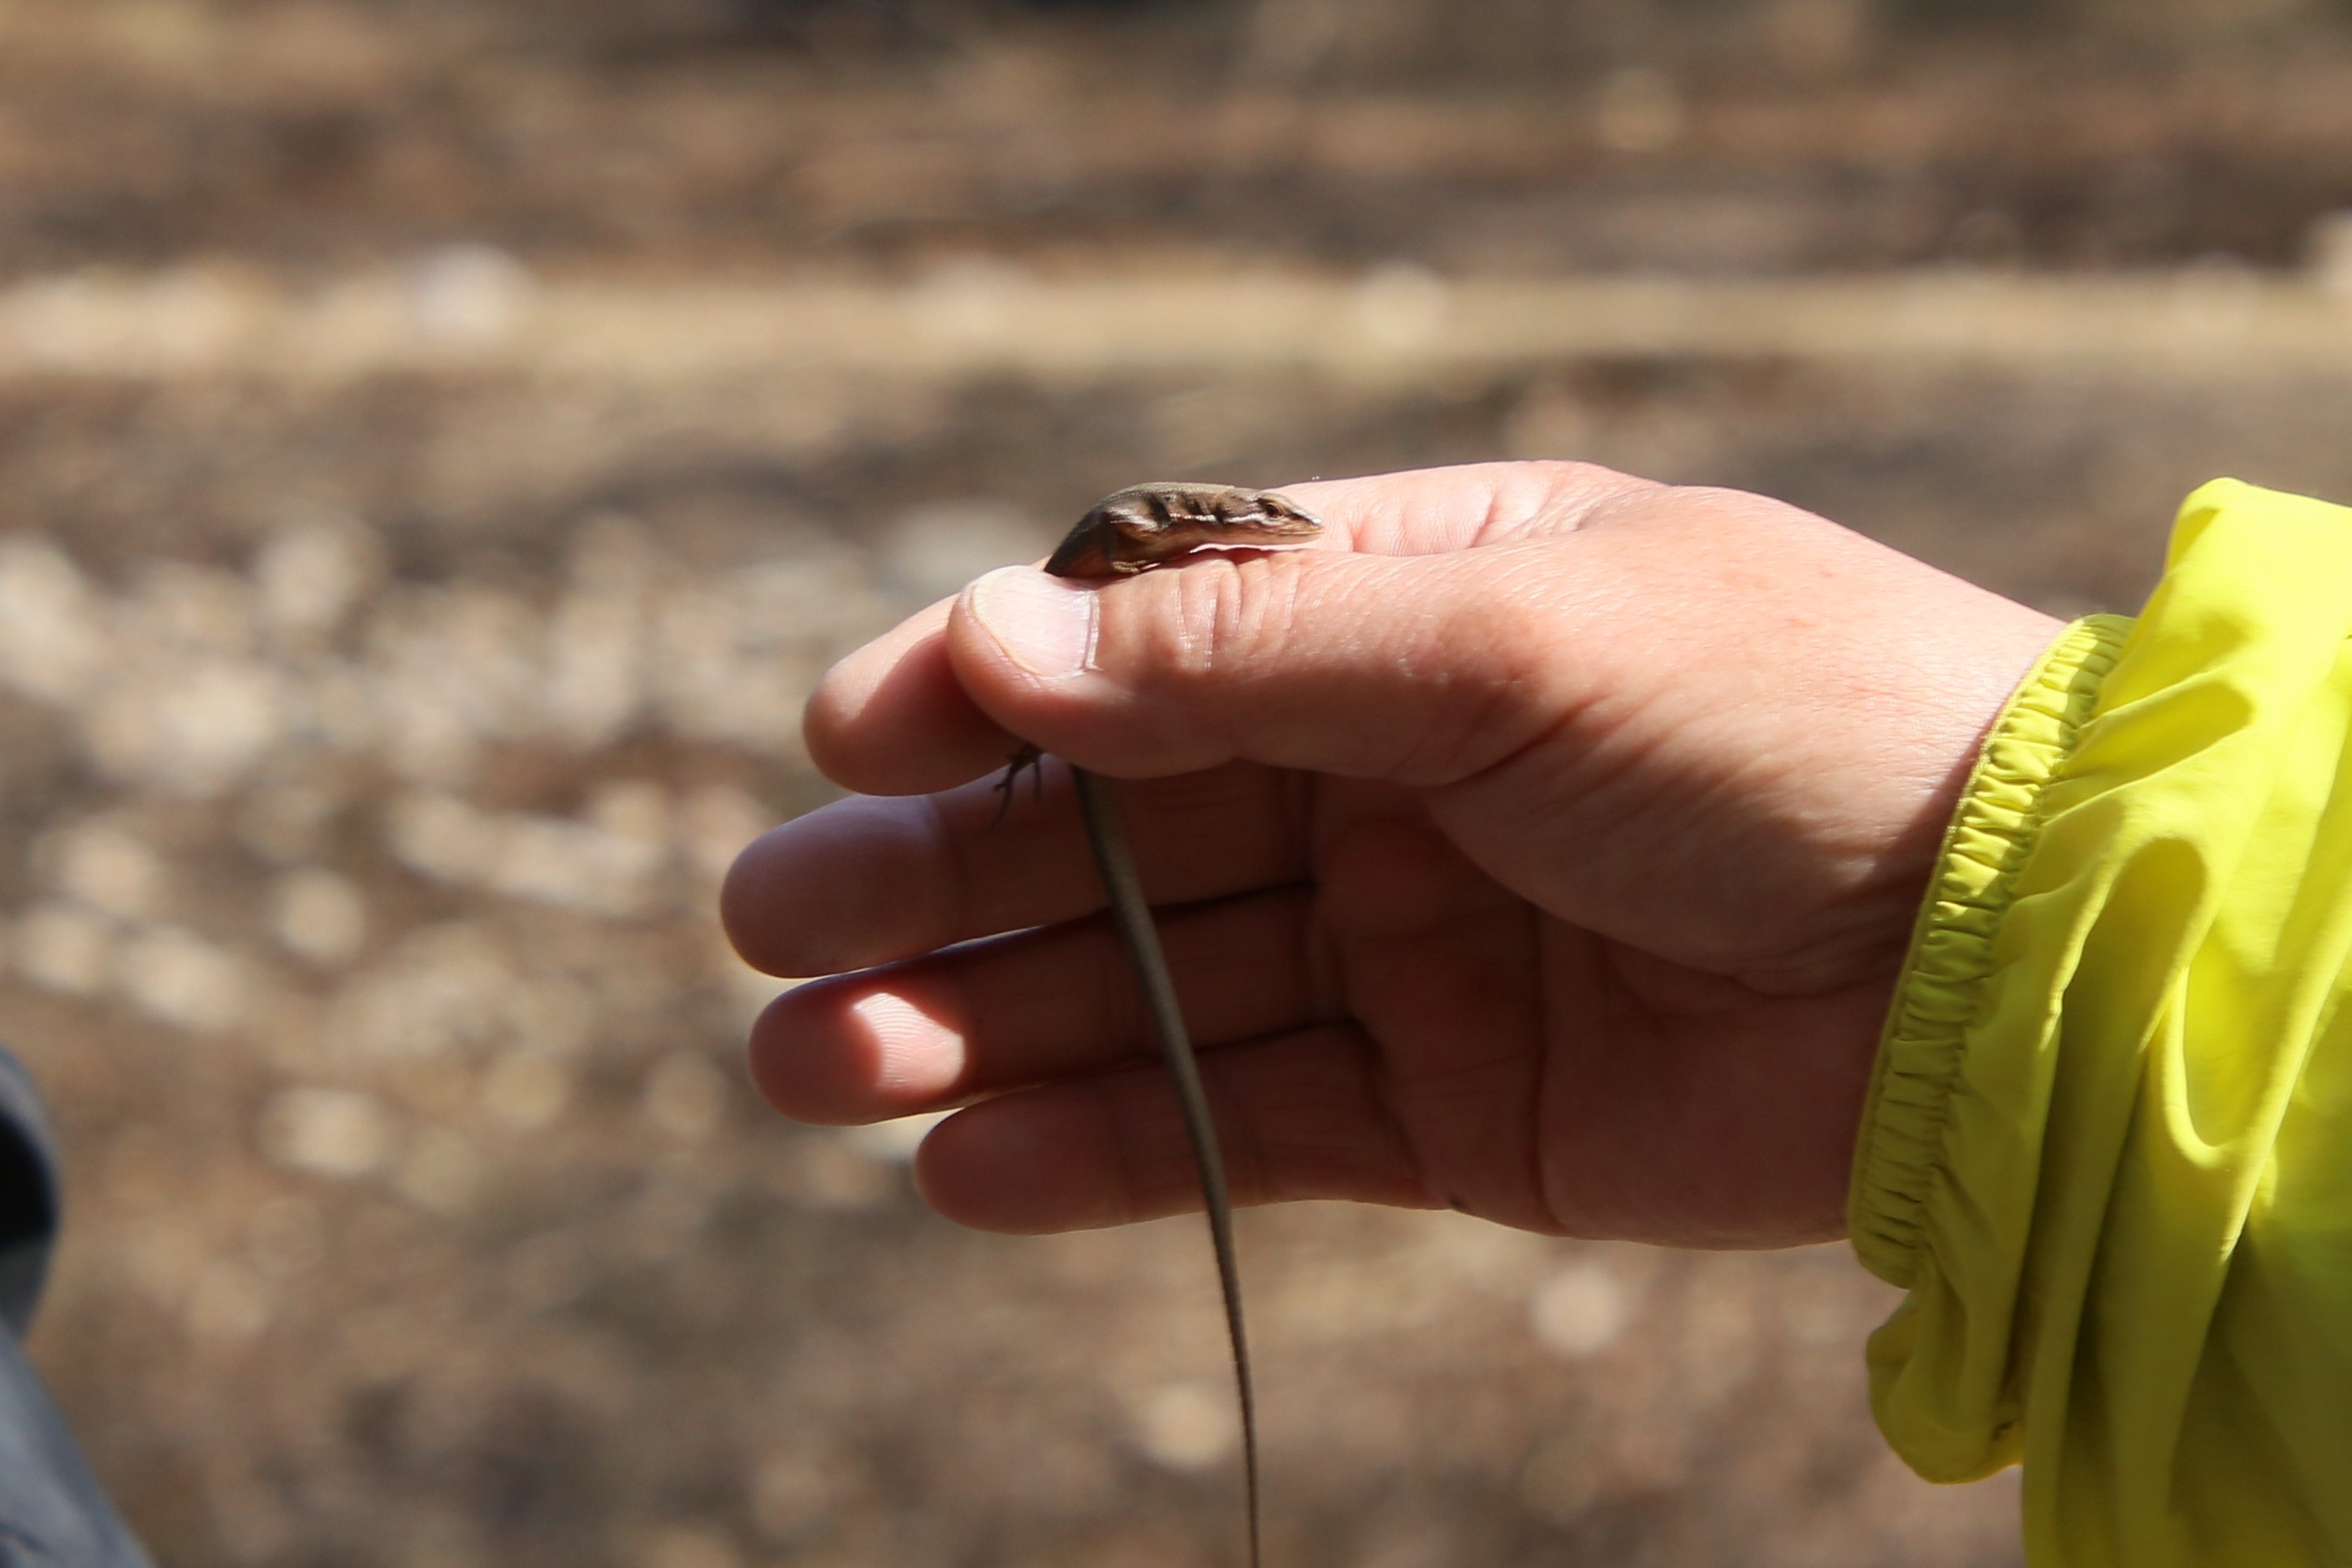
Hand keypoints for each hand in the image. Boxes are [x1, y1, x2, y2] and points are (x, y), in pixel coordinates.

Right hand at [723, 462, 2060, 1247]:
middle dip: (937, 875)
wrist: (2011, 956)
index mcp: (1406, 609)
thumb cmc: (1784, 722)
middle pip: (1110, 825)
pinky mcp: (1445, 1105)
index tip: (842, 733)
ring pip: (1149, 986)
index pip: (1143, 643)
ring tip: (811, 1070)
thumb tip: (991, 642)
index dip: (984, 686)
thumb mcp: (1506, 638)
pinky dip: (1109, 1148)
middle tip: (769, 928)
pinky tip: (963, 1162)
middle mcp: (1387, 772)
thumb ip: (1243, 657)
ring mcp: (1408, 943)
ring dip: (979, 1025)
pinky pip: (1246, 1122)